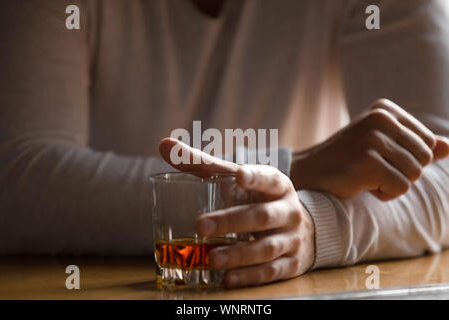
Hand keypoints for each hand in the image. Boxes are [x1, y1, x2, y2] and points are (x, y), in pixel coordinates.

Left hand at [159, 138, 314, 287]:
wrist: (299, 229)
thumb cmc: (257, 198)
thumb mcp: (237, 180)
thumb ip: (202, 164)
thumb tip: (164, 145)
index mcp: (277, 185)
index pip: (269, 178)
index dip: (256, 177)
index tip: (239, 176)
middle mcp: (288, 211)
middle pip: (262, 216)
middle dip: (231, 221)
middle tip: (200, 226)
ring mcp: (291, 239)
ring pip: (266, 248)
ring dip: (238, 254)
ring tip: (211, 258)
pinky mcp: (291, 263)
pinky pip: (270, 272)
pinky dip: (248, 276)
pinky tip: (226, 278)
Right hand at [291, 99, 448, 200]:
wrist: (308, 173)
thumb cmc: (347, 161)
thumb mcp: (382, 146)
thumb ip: (415, 145)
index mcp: (385, 110)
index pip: (428, 142)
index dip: (408, 159)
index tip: (378, 158)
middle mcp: (380, 119)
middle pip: (425, 158)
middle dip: (403, 172)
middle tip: (371, 170)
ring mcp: (373, 139)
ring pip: (415, 174)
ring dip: (393, 184)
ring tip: (365, 176)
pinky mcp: (367, 162)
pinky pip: (400, 188)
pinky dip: (383, 194)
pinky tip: (360, 185)